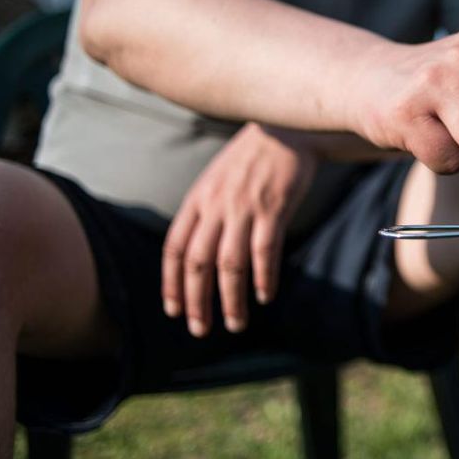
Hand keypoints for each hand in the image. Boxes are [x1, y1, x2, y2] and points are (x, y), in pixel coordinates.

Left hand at [162, 122, 315, 335]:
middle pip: (198, 263)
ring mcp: (244, 208)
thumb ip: (204, 210)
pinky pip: (264, 252)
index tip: (174, 311)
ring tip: (236, 324)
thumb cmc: (251, 157)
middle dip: (197, 302)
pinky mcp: (273, 209)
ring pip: (230, 265)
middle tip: (200, 329)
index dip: (172, 284)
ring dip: (231, 300)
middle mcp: (216, 206)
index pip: (175, 249)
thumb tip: (195, 251)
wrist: (286, 128)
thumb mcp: (215, 178)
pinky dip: (263, 278)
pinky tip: (264, 296)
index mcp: (197, 200)